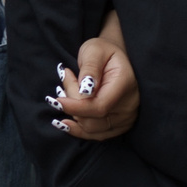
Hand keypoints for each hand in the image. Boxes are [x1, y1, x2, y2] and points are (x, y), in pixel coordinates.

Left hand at [47, 10, 139, 140]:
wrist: (115, 58)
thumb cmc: (103, 51)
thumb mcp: (94, 50)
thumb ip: (90, 68)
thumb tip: (85, 90)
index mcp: (125, 84)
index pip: (99, 106)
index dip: (76, 107)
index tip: (56, 100)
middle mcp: (130, 105)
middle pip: (93, 119)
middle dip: (72, 104)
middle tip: (65, 79)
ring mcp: (126, 118)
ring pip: (92, 129)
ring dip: (73, 115)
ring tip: (66, 93)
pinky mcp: (119, 126)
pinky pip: (97, 135)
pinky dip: (78, 130)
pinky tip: (65, 122)